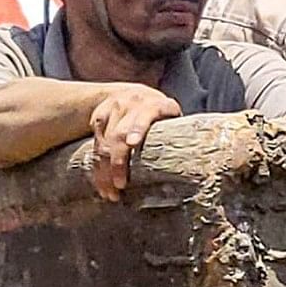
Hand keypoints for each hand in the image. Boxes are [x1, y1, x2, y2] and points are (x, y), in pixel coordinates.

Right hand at [84, 84, 180, 199]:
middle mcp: (133, 103)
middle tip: (121, 185)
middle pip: (120, 135)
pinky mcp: (99, 116)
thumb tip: (190, 168)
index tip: (132, 143)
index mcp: (157, 104)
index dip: (138, 128)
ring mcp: (114, 109)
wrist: (131, 93)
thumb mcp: (170, 118)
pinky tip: (100, 182)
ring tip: (110, 193)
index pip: (145, 115)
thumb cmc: (160, 116)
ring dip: (104, 171)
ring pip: (104, 143)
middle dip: (118, 162)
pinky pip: (95, 144)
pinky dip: (97, 166)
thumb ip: (174, 135)